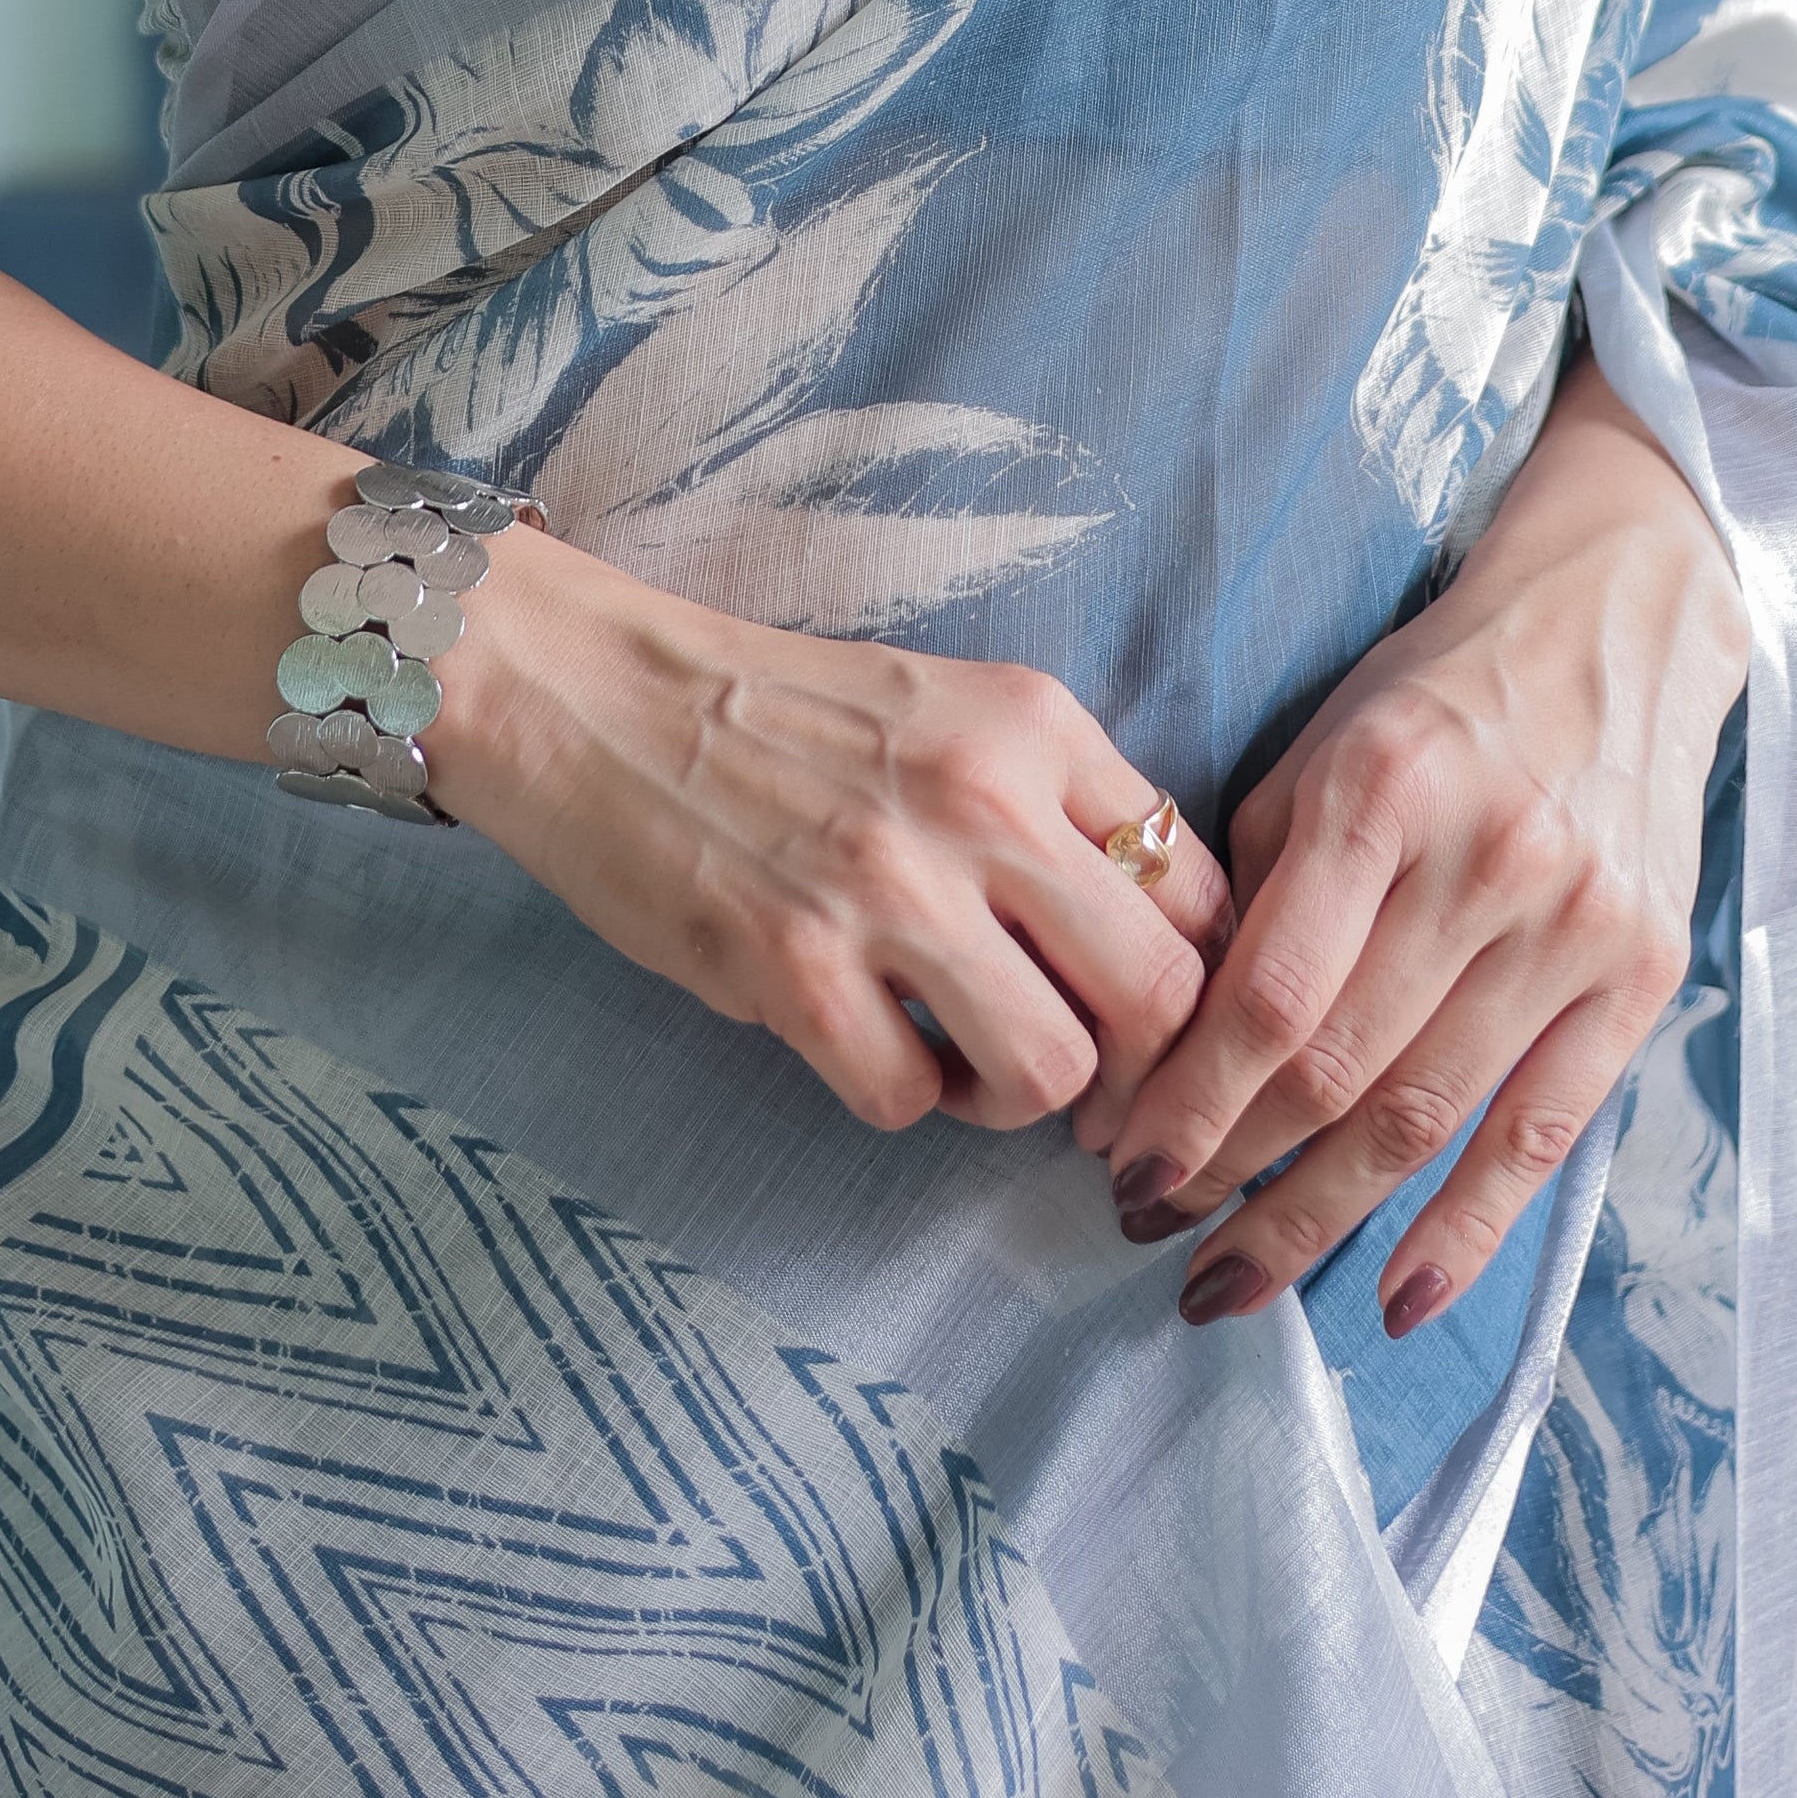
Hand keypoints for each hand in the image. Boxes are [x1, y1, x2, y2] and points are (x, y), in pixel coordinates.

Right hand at [428, 529, 1231, 1136]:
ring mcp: (887, 891)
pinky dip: (898, 1096)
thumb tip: (1157, 948)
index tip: (1153, 1017)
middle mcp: (979, 802)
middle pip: (1163, 997)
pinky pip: (907, 1102)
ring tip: (965, 1064)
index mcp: (1033, 726)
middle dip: (1140, 1071)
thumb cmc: (783, 714)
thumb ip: (1056, 805)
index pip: (1200, 888)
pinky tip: (864, 1042)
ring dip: (1016, 1099)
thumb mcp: (953, 707)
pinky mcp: (793, 971)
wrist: (596, 694)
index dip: (1201, 981)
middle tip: (1086, 1080)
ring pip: (1052, 1072)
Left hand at [1084, 356, 1745, 1339]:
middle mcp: (1486, 864)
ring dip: (1318, 1223)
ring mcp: (1575, 928)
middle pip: (1340, 1073)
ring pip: (1428, 1120)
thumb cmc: (1436, 695)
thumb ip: (1254, 888)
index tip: (1117, 1165)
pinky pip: (1544, 1137)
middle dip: (1229, 1174)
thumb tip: (1165, 1047)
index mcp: (1382, 793)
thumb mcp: (1323, 749)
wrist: (1616, 626)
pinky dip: (1465, 1233)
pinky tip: (1393, 1302)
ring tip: (1234, 1282)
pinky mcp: (1640, 978)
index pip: (1270, 995)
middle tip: (1149, 1232)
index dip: (1188, 1101)